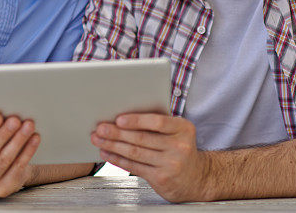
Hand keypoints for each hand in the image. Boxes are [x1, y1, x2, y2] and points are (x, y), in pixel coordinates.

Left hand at [90, 113, 208, 202]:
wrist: (196, 178)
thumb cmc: (180, 148)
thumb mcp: (177, 131)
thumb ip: (157, 123)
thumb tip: (122, 116)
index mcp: (183, 128)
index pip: (158, 122)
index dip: (136, 121)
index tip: (118, 119)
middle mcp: (179, 146)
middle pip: (141, 138)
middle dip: (116, 133)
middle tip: (100, 128)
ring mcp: (171, 164)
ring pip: (135, 153)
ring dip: (113, 146)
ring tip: (98, 139)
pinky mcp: (161, 178)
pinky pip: (134, 166)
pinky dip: (118, 159)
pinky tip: (107, 153)